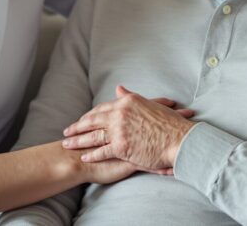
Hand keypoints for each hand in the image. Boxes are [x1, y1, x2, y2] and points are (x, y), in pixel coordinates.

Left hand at [62, 86, 195, 169]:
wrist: (180, 139)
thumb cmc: (169, 123)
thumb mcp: (150, 104)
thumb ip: (131, 97)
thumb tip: (119, 89)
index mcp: (127, 102)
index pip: (102, 108)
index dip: (90, 115)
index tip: (81, 120)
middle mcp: (120, 114)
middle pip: (92, 121)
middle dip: (77, 127)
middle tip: (66, 131)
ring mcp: (119, 130)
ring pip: (93, 136)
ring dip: (78, 141)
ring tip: (67, 144)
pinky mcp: (121, 146)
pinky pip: (102, 151)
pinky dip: (91, 155)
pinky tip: (84, 157)